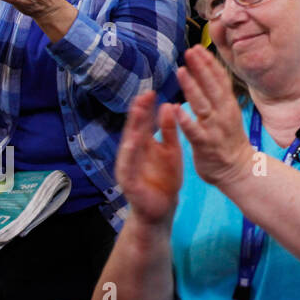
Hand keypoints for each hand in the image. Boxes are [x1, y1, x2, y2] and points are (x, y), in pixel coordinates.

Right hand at [116, 91, 181, 225]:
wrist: (163, 208)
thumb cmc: (166, 177)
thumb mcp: (171, 150)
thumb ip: (168, 130)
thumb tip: (167, 105)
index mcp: (144, 145)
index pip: (143, 123)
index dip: (146, 108)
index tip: (151, 91)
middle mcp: (133, 154)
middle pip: (133, 131)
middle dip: (137, 115)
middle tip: (142, 96)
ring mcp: (128, 168)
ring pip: (128, 147)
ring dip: (131, 130)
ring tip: (136, 114)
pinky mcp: (129, 183)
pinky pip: (128, 167)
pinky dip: (129, 155)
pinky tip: (132, 143)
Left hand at [174, 45, 257, 189]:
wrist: (238, 170)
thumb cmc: (229, 140)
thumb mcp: (228, 113)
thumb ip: (219, 96)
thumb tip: (210, 74)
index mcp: (228, 105)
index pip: (220, 79)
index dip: (209, 63)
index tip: (198, 48)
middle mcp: (223, 113)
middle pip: (212, 87)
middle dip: (201, 68)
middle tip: (189, 52)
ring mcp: (215, 129)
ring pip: (202, 104)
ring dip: (192, 87)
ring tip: (181, 71)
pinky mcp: (205, 144)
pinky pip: (194, 131)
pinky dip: (186, 120)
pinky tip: (176, 109)